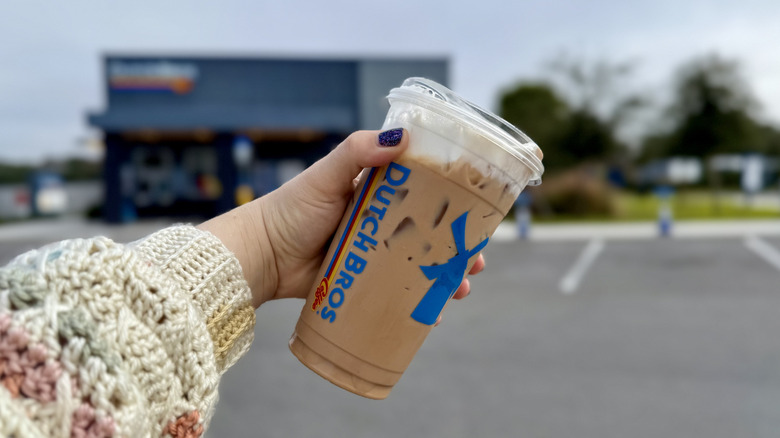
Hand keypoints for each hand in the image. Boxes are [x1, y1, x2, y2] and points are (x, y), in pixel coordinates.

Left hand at [199, 129, 484, 308]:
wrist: (261, 255)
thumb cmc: (291, 209)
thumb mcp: (326, 175)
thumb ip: (358, 152)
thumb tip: (401, 136)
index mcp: (377, 194)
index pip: (424, 195)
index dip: (452, 205)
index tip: (475, 214)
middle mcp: (381, 225)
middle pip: (429, 236)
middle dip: (456, 250)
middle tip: (475, 261)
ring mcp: (373, 257)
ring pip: (418, 268)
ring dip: (444, 279)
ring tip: (461, 290)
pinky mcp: (363, 285)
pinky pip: (395, 295)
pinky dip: (417, 306)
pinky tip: (433, 315)